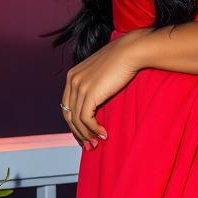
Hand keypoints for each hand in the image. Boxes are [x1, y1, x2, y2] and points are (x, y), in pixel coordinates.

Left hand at [61, 28, 150, 148]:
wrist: (130, 51)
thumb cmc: (121, 62)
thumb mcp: (100, 74)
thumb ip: (93, 86)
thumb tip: (94, 106)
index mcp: (72, 76)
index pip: (67, 106)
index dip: (74, 123)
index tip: (84, 135)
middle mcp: (72, 81)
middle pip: (69, 115)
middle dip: (78, 133)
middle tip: (89, 145)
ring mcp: (79, 86)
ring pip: (77, 120)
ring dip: (87, 135)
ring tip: (97, 143)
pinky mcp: (89, 93)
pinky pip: (86, 119)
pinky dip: (94, 130)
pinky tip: (104, 134)